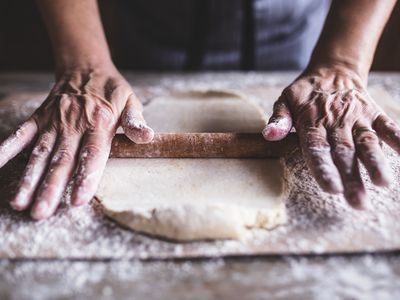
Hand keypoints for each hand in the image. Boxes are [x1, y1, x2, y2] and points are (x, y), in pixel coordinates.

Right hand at [1, 64, 153, 218]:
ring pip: (40, 153)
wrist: (86, 66)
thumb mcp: (131, 102)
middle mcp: (74, 124)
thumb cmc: (112, 91)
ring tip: (19, 202)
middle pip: (62, 160)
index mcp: (100, 123)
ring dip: (29, 178)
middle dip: (51, 188)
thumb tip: (148, 138)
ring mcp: (53, 121)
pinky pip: (21, 134)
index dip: (86, 178)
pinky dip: (7, 148)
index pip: (93, 154)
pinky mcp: (39, 117)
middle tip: (41, 213)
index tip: (77, 201)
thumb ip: (136, 122)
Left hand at [263, 66, 399, 208]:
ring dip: (375, 162)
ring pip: (366, 141)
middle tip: (358, 202)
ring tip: (383, 183)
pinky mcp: (373, 112)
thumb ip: (279, 119)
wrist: (332, 71)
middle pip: (344, 152)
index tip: (332, 189)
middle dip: (352, 177)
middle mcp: (335, 121)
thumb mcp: (285, 100)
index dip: (324, 168)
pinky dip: (398, 138)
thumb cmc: (305, 94)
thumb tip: (269, 135)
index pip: (317, 148)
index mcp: (311, 121)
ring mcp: (356, 117)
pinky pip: (388, 125)